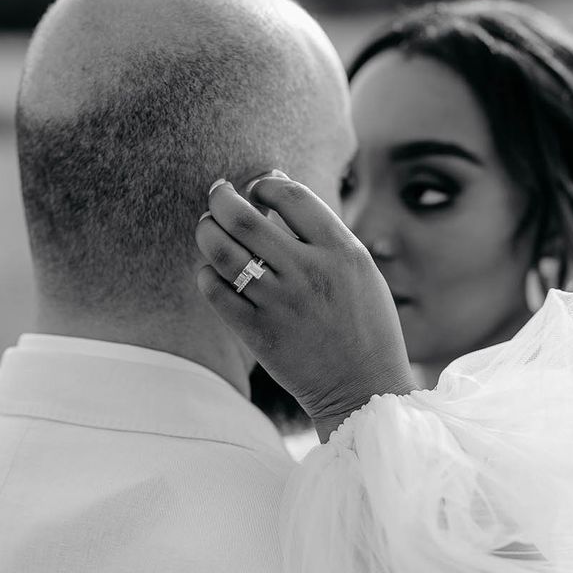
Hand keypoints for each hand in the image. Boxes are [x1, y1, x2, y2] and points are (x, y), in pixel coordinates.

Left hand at [195, 172, 416, 441]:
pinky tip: (212, 271)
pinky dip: (207, 274)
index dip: (264, 184)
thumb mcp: (359, 268)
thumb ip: (321, 229)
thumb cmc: (365, 323)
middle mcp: (310, 272)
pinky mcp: (260, 334)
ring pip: (223, 252)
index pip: (291, 195)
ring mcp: (282, 304)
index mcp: (342, 251)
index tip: (256, 188)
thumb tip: (274, 182)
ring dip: (207, 231)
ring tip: (208, 226)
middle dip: (221, 198)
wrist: (364, 389)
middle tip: (217, 194)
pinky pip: (216, 293)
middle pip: (245, 218)